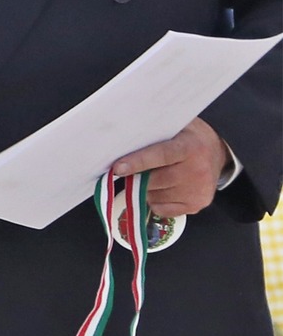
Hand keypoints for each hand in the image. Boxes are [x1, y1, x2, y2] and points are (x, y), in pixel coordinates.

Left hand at [111, 116, 226, 218]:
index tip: (118, 168)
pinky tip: (164, 187)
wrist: (217, 151)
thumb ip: (153, 133)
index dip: (138, 162)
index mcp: (190, 147)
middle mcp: (197, 170)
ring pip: (152, 196)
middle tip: (132, 169)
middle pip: (152, 180)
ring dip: (146, 188)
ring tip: (157, 174)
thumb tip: (121, 139)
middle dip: (137, 176)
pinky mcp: (196, 205)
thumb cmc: (187, 138)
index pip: (161, 156)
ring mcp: (198, 190)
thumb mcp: (175, 127)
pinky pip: (160, 208)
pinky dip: (155, 200)